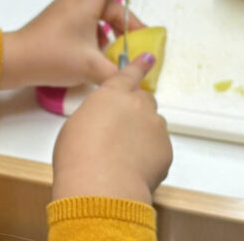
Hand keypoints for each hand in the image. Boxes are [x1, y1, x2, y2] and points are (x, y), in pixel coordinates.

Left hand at [0, 0, 144, 88]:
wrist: (13, 61)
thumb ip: (118, 72)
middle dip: (125, 25)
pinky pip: (85, 24)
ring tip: (114, 58)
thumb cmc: (52, 57)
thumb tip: (139, 73)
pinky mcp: (57, 23)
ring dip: (110, 34)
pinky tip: (96, 58)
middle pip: (109, 6)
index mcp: (86, 3)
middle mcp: (77, 2)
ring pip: (97, 17)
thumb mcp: (90, 67)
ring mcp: (65, 11)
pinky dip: (95, 37)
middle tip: (136, 48)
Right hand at [51, 54, 172, 204]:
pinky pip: (159, 149)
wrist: (100, 184)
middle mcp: (138, 105)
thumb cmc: (77, 154)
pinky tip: (132, 170)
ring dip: (143, 135)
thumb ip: (95, 116)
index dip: (139, 66)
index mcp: (112, 94)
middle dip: (136, 111)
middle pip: (144, 101)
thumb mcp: (76, 126)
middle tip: (121, 132)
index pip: (128, 74)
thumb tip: (103, 124)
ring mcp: (155, 127)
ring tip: (123, 157)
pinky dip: (149, 157)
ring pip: (153, 126)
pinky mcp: (166, 150)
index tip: (150, 58)